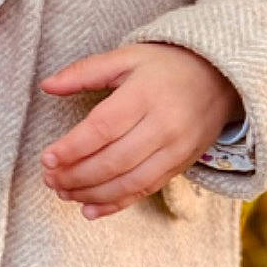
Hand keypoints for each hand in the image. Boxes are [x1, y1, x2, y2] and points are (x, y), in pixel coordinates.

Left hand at [38, 42, 242, 218]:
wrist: (220, 78)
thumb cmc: (166, 65)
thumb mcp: (126, 57)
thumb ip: (84, 72)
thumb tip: (47, 85)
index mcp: (145, 95)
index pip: (103, 128)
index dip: (72, 147)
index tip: (47, 158)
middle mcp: (163, 125)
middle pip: (114, 160)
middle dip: (77, 176)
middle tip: (50, 180)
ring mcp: (175, 149)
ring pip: (129, 182)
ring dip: (92, 194)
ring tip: (64, 193)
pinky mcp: (182, 165)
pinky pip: (146, 190)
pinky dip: (117, 204)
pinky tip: (91, 209)